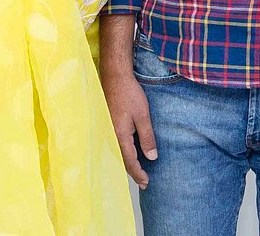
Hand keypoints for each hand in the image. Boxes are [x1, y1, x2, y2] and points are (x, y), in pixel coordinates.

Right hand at [102, 65, 157, 187]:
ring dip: (127, 162)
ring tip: (138, 169)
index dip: (138, 173)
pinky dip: (123, 151)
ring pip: (117, 151)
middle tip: (143, 181)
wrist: (114, 76)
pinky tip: (130, 150)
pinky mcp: (108, 122)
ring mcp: (108, 128)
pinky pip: (115, 142)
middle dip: (133, 171)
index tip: (146, 182)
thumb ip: (147, 138)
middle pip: (121, 159)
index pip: (129, 161)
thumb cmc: (129, 94)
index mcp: (120, 135)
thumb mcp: (143, 116)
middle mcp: (111, 134)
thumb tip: (151, 158)